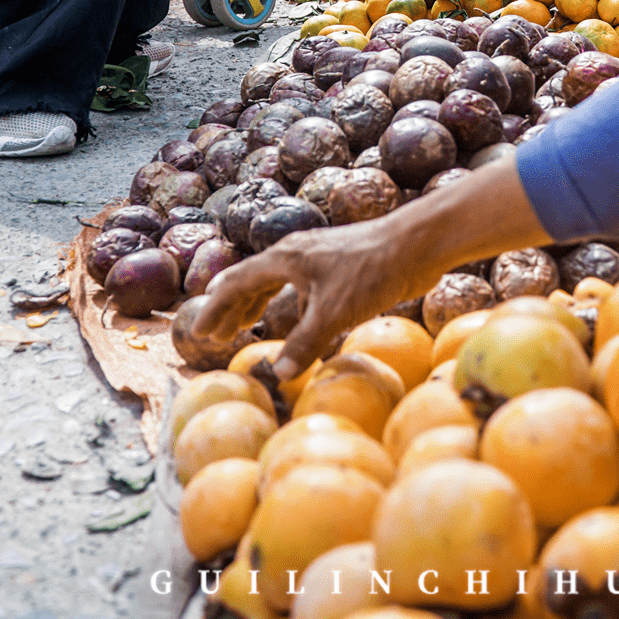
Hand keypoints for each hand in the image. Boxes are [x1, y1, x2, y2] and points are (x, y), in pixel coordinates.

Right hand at [190, 155, 552, 379]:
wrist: (417, 244)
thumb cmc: (372, 272)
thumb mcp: (334, 314)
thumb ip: (304, 345)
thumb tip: (278, 375)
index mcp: (286, 258)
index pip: (238, 283)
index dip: (217, 309)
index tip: (201, 333)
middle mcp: (298, 253)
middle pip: (253, 279)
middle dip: (232, 306)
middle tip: (216, 334)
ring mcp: (320, 258)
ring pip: (278, 281)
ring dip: (258, 304)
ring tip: (247, 326)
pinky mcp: (342, 266)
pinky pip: (302, 286)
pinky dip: (290, 305)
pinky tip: (300, 322)